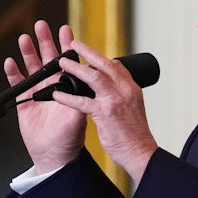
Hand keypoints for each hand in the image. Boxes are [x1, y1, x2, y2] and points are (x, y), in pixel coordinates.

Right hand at [4, 20, 86, 173]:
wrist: (56, 155)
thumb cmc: (71, 137)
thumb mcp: (79, 116)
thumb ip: (80, 98)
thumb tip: (83, 82)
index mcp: (69, 87)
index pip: (69, 61)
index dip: (67, 46)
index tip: (66, 29)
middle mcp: (54, 86)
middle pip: (48, 58)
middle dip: (45, 41)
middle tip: (42, 25)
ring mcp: (38, 93)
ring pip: (31, 67)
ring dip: (28, 52)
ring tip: (24, 38)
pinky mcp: (24, 102)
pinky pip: (16, 85)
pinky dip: (12, 73)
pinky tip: (10, 62)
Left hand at [51, 40, 158, 182]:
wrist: (141, 152)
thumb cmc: (135, 135)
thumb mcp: (132, 109)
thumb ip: (121, 97)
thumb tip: (110, 91)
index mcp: (132, 89)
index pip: (116, 66)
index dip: (100, 59)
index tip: (88, 55)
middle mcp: (125, 90)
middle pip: (105, 64)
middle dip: (87, 52)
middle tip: (73, 44)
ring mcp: (115, 100)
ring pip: (94, 77)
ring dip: (75, 68)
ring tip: (61, 62)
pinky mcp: (105, 113)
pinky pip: (82, 101)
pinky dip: (67, 97)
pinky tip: (56, 95)